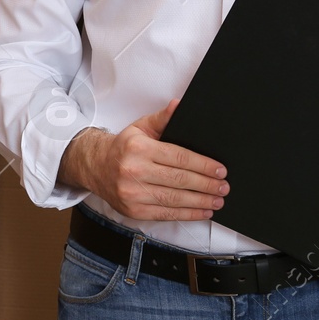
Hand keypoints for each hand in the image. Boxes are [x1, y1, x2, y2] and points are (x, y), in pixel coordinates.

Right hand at [58, 98, 228, 222]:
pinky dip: (187, 214)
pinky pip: (165, 213)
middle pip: (179, 180)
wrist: (95, 167)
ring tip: (218, 200)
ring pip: (174, 199)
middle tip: (224, 186)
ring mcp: (133, 193)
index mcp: (139, 148)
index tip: (220, 170)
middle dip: (206, 184)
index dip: (202, 165)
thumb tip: (179, 105)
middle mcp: (134, 171)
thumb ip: (163, 118)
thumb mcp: (141, 127)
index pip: (178, 157)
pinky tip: (202, 211)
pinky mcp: (133, 210)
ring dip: (201, 201)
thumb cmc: (124, 147)